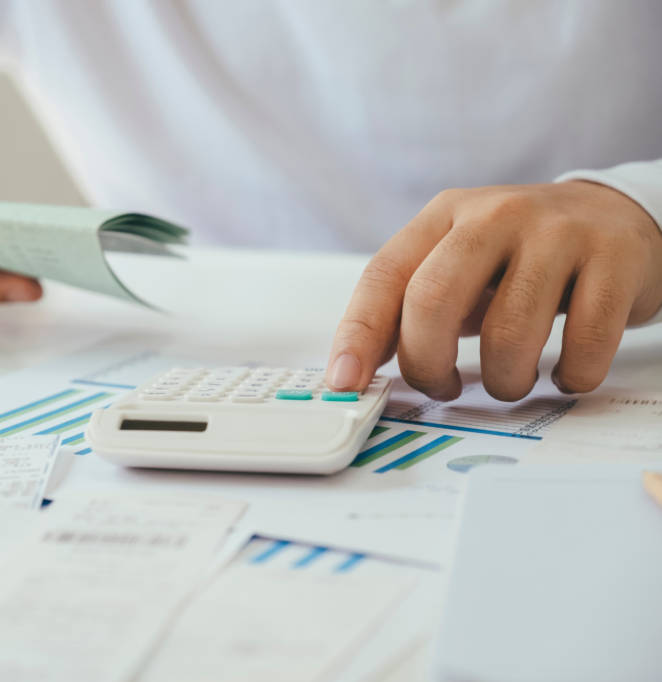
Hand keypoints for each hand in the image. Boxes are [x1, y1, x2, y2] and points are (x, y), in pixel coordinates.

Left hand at [327, 182, 661, 399]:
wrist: (617, 218)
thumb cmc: (520, 256)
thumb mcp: (456, 266)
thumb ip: (407, 308)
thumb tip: (354, 368)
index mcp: (444, 216)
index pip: (384, 276)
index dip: (358, 335)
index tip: (345, 382)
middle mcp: (496, 214)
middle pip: (433, 300)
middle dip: (426, 365)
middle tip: (442, 389)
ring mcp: (558, 232)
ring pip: (508, 332)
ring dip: (503, 381)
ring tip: (509, 382)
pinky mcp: (614, 258)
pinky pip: (583, 341)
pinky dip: (569, 376)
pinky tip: (563, 374)